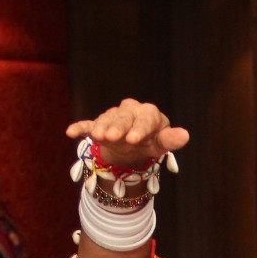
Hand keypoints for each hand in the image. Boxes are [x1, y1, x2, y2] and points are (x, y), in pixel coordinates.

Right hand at [65, 99, 189, 174]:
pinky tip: (71, 132)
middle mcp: (130, 111)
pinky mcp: (98, 125)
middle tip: (112, 137)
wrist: (133, 145)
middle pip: (123, 118)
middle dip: (117, 127)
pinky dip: (81, 128)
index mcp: (148, 114)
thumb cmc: (151, 141)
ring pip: (106, 120)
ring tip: (97, 136)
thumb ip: (170, 140)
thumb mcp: (161, 143)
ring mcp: (113, 118)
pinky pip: (89, 124)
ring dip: (101, 127)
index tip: (134, 139)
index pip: (145, 119)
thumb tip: (185, 135)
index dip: (140, 129)